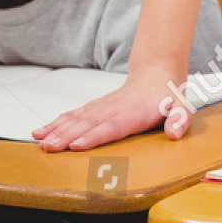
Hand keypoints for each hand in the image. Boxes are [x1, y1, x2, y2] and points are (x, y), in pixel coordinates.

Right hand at [33, 69, 188, 151]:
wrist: (157, 74)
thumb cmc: (167, 96)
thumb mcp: (181, 107)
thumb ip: (179, 120)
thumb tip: (175, 133)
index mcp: (133, 113)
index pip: (111, 126)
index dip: (93, 136)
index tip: (76, 145)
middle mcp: (113, 109)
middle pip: (87, 124)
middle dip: (66, 136)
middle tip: (49, 148)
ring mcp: (101, 107)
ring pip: (76, 119)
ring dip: (57, 130)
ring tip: (40, 141)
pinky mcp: (94, 107)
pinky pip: (72, 115)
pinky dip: (55, 123)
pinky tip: (41, 131)